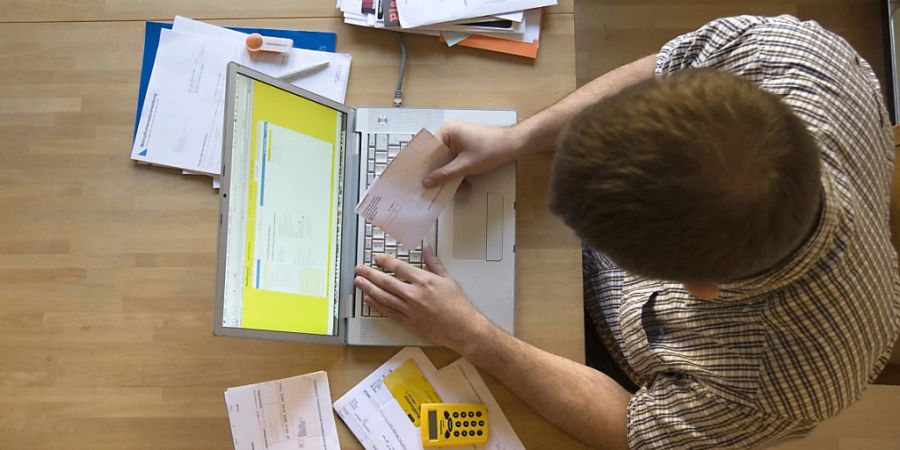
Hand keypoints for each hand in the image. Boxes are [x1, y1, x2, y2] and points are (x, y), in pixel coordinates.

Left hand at [353, 245, 489, 349]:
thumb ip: (434, 263)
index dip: (385, 261)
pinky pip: (388, 312)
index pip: (399, 267)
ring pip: (383, 297)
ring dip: (368, 289)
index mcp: (424, 281)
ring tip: (358, 282)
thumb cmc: (458, 305)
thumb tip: (426, 248)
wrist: (463, 329)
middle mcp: (414, 295)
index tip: (376, 258)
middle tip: (359, 269)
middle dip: (370, 274)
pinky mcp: (408, 323)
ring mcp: (409, 310)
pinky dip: (377, 306)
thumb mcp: (448, 279)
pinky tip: (368, 300)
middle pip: (386, 282)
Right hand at [423, 121, 522, 188]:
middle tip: (436, 187)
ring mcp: (457, 139)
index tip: (421, 179)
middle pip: (438, 157)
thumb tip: (429, 181)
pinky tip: (463, 183)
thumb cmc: (492, 148)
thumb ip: (445, 175)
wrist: (512, 145)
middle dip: (440, 174)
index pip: (429, 150)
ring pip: (447, 161)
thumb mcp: (465, 166)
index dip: (425, 166)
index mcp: (447, 131)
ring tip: (458, 187)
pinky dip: (458, 172)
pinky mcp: (464, 146)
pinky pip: (455, 160)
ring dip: (452, 176)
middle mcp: (450, 132)